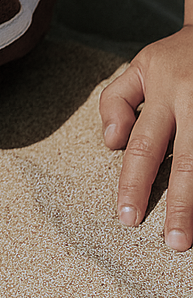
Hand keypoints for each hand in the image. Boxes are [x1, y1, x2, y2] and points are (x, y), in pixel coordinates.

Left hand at [100, 25, 192, 250]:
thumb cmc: (182, 55)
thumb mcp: (141, 66)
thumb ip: (116, 102)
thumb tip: (111, 144)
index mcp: (166, 92)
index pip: (143, 147)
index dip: (134, 185)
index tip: (128, 218)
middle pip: (188, 162)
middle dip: (182, 205)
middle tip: (176, 242)